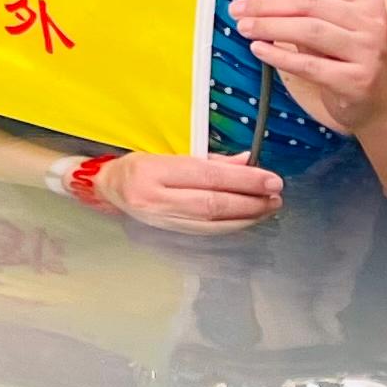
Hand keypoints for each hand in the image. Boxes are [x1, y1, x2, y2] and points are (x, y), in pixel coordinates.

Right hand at [88, 151, 284, 229]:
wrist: (110, 189)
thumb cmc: (140, 166)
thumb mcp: (167, 153)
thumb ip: (209, 159)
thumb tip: (247, 160)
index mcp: (153, 171)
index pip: (206, 176)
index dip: (243, 179)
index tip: (271, 179)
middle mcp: (156, 198)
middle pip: (213, 203)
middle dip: (250, 200)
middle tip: (276, 195)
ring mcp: (163, 220)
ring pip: (213, 223)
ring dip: (247, 216)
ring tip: (269, 206)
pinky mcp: (170, 233)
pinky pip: (208, 233)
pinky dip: (233, 226)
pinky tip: (249, 218)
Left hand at [228, 0, 386, 134]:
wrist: (380, 100)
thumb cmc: (343, 56)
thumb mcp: (318, 24)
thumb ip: (287, 1)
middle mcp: (370, 21)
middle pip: (309, 4)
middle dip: (266, 4)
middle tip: (236, 8)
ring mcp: (368, 51)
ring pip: (310, 31)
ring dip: (270, 27)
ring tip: (243, 27)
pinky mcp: (358, 80)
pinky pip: (311, 65)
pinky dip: (280, 56)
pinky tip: (259, 49)